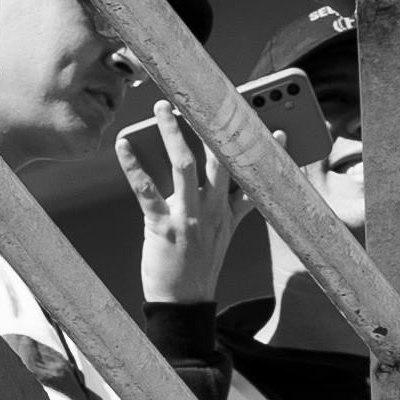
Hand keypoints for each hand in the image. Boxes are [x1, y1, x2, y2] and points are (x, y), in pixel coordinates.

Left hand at [115, 100, 251, 307]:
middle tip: (203, 96)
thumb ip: (233, 205)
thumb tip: (239, 178)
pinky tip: (123, 145)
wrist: (184, 304)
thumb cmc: (200, 263)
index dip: (266, 149)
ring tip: (162, 106)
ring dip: (171, 131)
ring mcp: (188, 218)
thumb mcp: (224, 234)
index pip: (253, 174)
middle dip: (213, 125)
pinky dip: (133, 165)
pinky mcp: (162, 227)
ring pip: (183, 165)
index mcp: (229, 211)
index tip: (276, 124)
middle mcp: (213, 210)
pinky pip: (146, 191)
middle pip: (218, 158)